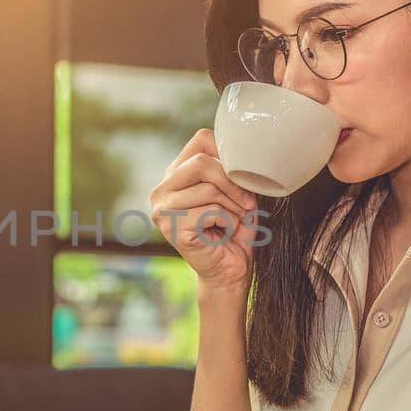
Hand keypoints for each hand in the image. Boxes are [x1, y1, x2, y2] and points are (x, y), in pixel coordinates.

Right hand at [148, 129, 260, 295]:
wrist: (229, 271)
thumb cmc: (234, 230)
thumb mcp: (235, 192)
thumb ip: (230, 169)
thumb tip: (241, 151)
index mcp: (176, 173)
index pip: (201, 139)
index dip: (228, 155)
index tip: (242, 177)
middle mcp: (162, 188)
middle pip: (202, 163)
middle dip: (233, 184)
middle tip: (247, 204)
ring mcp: (162, 209)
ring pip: (209, 189)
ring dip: (233, 208)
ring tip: (232, 222)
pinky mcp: (171, 228)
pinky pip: (211, 212)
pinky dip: (228, 222)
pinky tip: (222, 234)